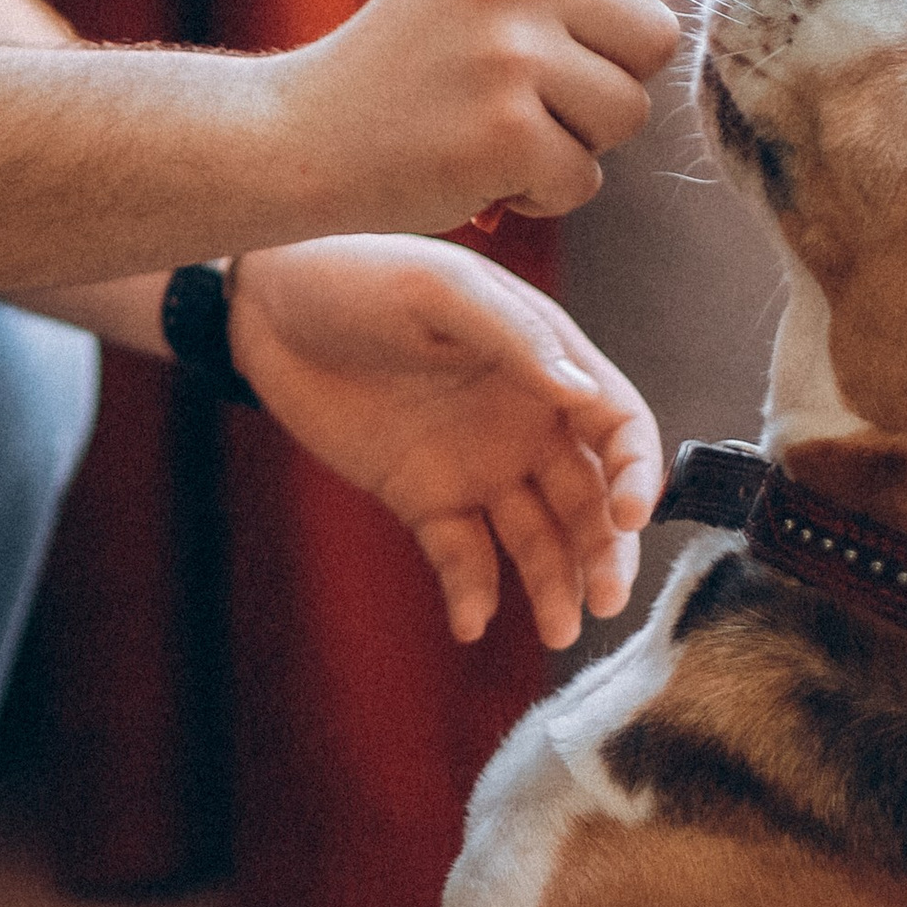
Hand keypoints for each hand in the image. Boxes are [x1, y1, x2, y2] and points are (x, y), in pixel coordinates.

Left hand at [227, 234, 662, 647]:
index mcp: (547, 363)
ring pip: (537, 539)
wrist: (269, 307)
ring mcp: (477, 465)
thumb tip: (584, 394)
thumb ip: (516, 339)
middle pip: (590, 499)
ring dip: (555, 585)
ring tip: (557, 631)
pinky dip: (472, 593)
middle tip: (606, 602)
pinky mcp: (424, 498)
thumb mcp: (442, 291)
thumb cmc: (362, 275)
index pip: (618, 427)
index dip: (637, 474)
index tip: (631, 517)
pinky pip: (462, 557)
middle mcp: (525, 422)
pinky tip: (470, 621)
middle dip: (606, 552)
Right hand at [279, 0, 689, 233]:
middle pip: (655, 38)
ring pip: (628, 113)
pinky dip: (542, 194)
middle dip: (606, 81)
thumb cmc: (408, 58)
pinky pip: (584, 179)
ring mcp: (507, 53)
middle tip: (522, 93)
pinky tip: (480, 173)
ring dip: (576, 142)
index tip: (548, 34)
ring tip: (500, 131)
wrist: (298, 135)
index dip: (617, 13)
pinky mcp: (503, 135)